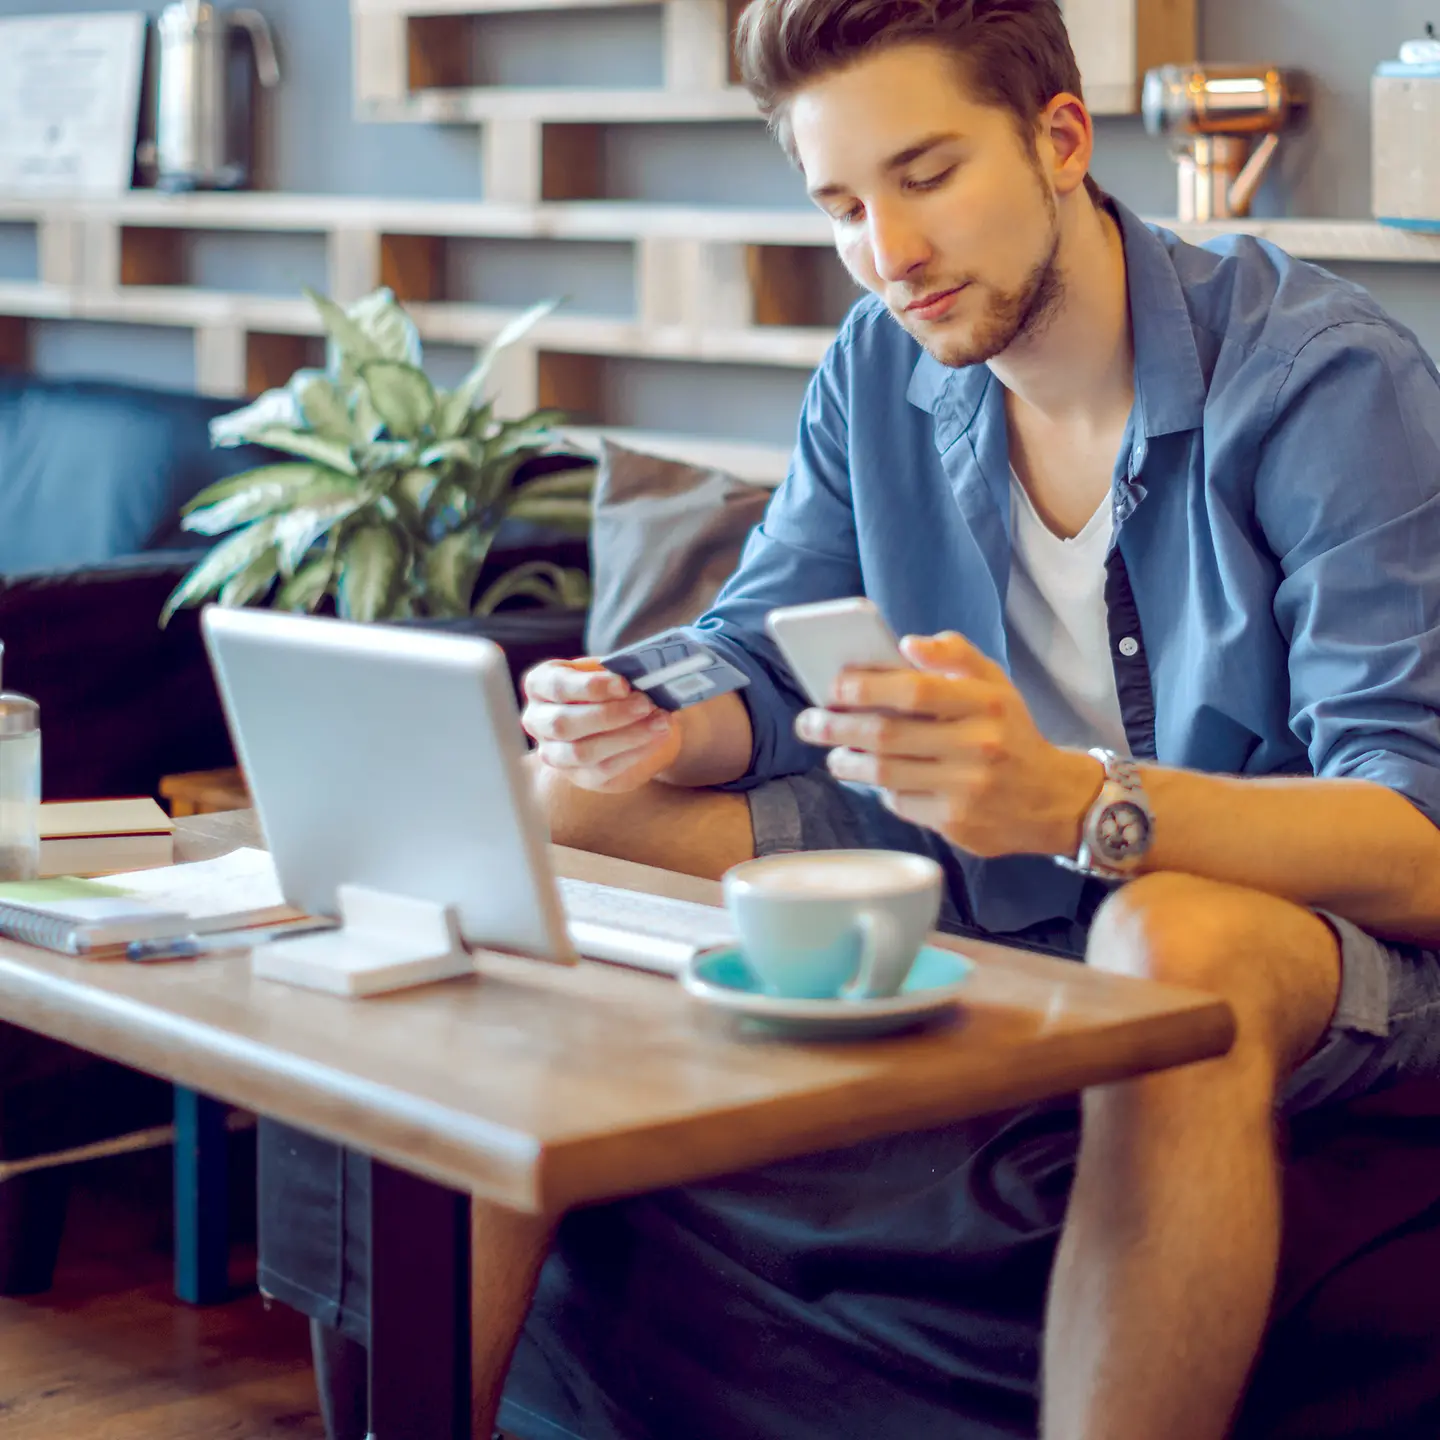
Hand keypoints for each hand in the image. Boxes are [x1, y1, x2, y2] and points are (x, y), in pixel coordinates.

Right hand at [521, 657, 680, 792]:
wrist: (626, 717)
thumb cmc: (613, 686)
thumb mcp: (610, 671)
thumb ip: (618, 673)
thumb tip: (641, 677)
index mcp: (540, 685)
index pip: (557, 686)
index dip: (590, 687)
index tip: (624, 684)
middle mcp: (538, 721)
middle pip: (564, 724)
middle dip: (609, 714)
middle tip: (646, 704)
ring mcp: (555, 753)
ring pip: (582, 751)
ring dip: (626, 736)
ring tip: (660, 722)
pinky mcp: (581, 776)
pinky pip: (605, 769)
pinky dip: (635, 752)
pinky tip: (657, 737)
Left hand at [793, 631, 1101, 857]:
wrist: (1053, 800)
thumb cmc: (1010, 734)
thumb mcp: (996, 684)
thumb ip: (955, 655)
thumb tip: (909, 643)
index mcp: (985, 703)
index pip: (914, 690)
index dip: (866, 687)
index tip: (834, 686)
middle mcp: (978, 746)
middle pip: (888, 734)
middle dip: (838, 726)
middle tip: (809, 721)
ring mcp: (966, 788)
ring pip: (886, 773)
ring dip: (847, 761)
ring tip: (831, 752)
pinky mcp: (957, 824)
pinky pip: (901, 803)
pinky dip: (881, 789)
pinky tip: (873, 779)